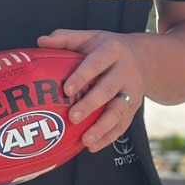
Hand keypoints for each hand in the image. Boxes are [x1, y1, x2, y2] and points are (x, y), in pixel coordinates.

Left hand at [36, 29, 143, 152]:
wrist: (143, 58)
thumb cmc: (106, 48)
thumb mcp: (89, 37)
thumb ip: (65, 38)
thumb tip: (41, 41)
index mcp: (112, 51)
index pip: (96, 63)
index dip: (82, 76)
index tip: (66, 89)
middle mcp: (125, 71)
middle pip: (109, 89)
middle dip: (91, 104)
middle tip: (72, 117)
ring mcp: (132, 91)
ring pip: (119, 111)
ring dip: (102, 127)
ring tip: (85, 140)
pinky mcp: (134, 108)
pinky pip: (123, 125)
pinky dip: (109, 137)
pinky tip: (92, 147)